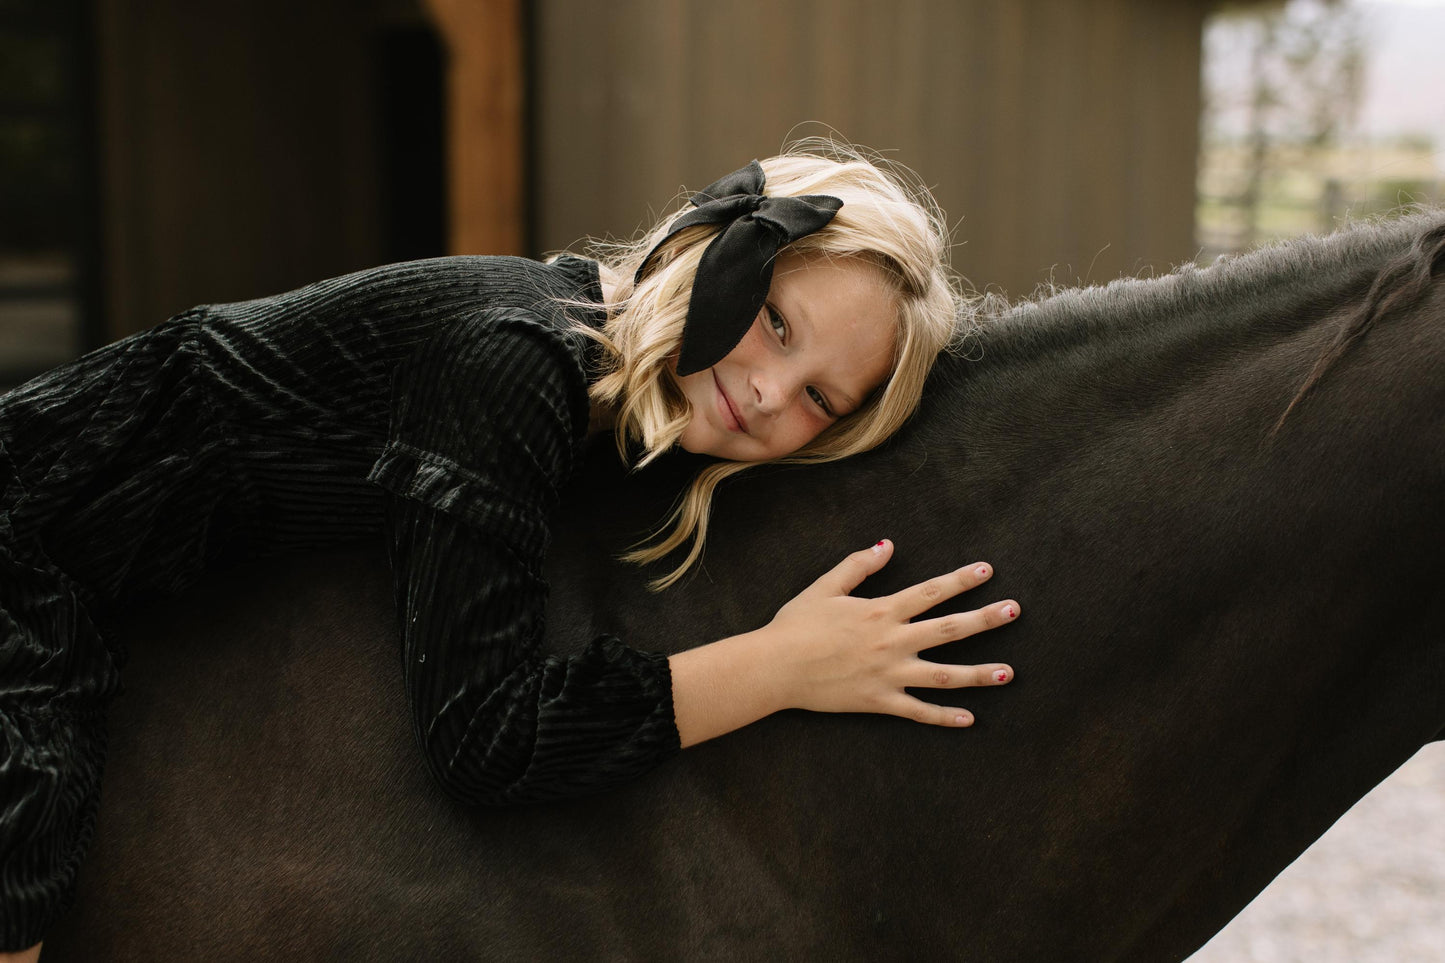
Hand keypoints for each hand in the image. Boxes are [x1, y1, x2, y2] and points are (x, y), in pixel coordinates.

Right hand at [763, 539, 1017, 726]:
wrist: (775, 668)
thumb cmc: (795, 625)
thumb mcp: (825, 587)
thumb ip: (859, 565)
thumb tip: (888, 545)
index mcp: (881, 611)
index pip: (930, 592)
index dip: (960, 580)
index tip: (987, 571)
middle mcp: (892, 642)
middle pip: (949, 629)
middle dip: (985, 619)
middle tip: (1015, 611)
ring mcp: (889, 674)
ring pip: (944, 675)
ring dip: (979, 673)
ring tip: (1009, 672)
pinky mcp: (879, 701)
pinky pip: (919, 711)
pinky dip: (944, 717)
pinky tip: (969, 719)